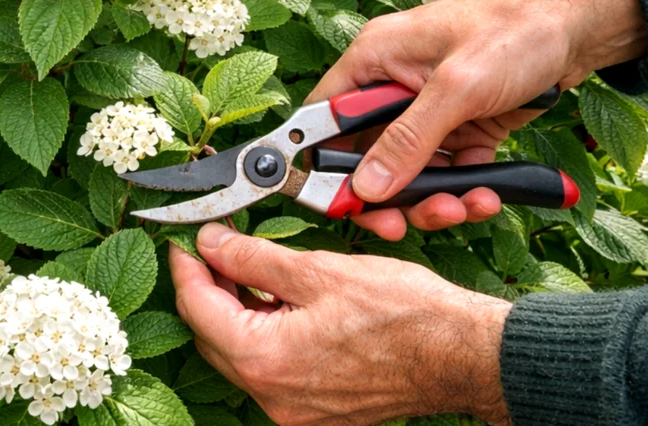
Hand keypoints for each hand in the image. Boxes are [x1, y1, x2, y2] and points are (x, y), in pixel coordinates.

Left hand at [171, 225, 513, 425]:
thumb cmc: (405, 314)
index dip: (186, 266)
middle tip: (213, 247)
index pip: (197, 308)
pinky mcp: (316, 411)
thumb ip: (253, 258)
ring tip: (245, 267)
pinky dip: (266, 333)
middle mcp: (273, 397)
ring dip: (236, 311)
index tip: (183, 240)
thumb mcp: (318, 271)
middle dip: (207, 289)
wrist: (464, 355)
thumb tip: (211, 243)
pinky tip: (277, 302)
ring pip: (242, 354)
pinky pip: (272, 369)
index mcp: (265, 361)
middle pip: (213, 336)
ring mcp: (295, 410)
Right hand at [306, 0, 646, 239]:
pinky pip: (448, 170)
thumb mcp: (458, 87)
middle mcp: (392, 85)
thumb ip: (409, 139)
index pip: (324, 119)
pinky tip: (487, 196)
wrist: (583, 25)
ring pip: (409, 171)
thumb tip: (366, 187)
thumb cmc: (516, 30)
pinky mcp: (461, 126)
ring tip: (464, 208)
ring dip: (431, 199)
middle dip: (387, 195)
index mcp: (374, 59)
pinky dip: (464, 190)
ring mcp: (428, 108)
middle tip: (400, 226)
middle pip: (366, 155)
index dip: (324, 165)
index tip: (341, 205)